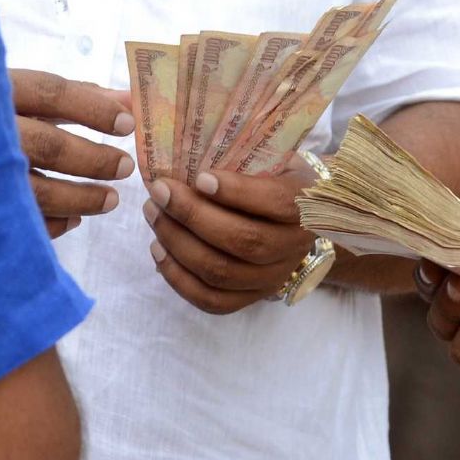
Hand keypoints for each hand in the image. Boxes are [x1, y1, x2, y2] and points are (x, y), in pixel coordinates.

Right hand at [10, 70, 135, 239]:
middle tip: (124, 167)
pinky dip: (50, 223)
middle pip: (47, 145)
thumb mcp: (15, 94)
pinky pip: (15, 222)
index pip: (51, 93)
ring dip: (80, 198)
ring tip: (111, 200)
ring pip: (34, 191)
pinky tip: (74, 220)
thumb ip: (73, 96)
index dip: (93, 108)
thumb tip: (129, 98)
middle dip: (93, 159)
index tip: (129, 122)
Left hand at [143, 168, 315, 314]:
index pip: (275, 203)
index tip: (200, 177)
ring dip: (178, 243)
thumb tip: (191, 159)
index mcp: (305, 204)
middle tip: (160, 192)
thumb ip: (247, 158)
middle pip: (242, 241)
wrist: (303, 217)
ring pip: (221, 272)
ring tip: (154, 214)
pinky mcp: (252, 297)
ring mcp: (273, 277)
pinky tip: (158, 250)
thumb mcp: (276, 158)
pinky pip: (211, 300)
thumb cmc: (279, 177)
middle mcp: (293, 246)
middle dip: (192, 215)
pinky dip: (178, 278)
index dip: (236, 192)